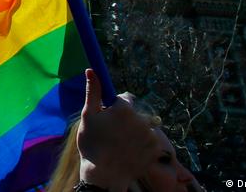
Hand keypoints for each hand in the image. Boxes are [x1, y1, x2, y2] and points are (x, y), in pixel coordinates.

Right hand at [75, 69, 157, 191]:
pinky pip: (150, 141)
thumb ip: (93, 92)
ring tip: (120, 145)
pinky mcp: (157, 149)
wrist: (104, 175)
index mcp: (125, 109)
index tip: (109, 117)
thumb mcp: (88, 116)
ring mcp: (151, 135)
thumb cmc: (92, 144)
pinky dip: (142, 145)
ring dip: (134, 133)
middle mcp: (141, 119)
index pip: (125, 98)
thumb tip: (91, 69)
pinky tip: (130, 152)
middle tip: (112, 134)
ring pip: (142, 127)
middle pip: (134, 114)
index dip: (116, 107)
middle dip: (125, 121)